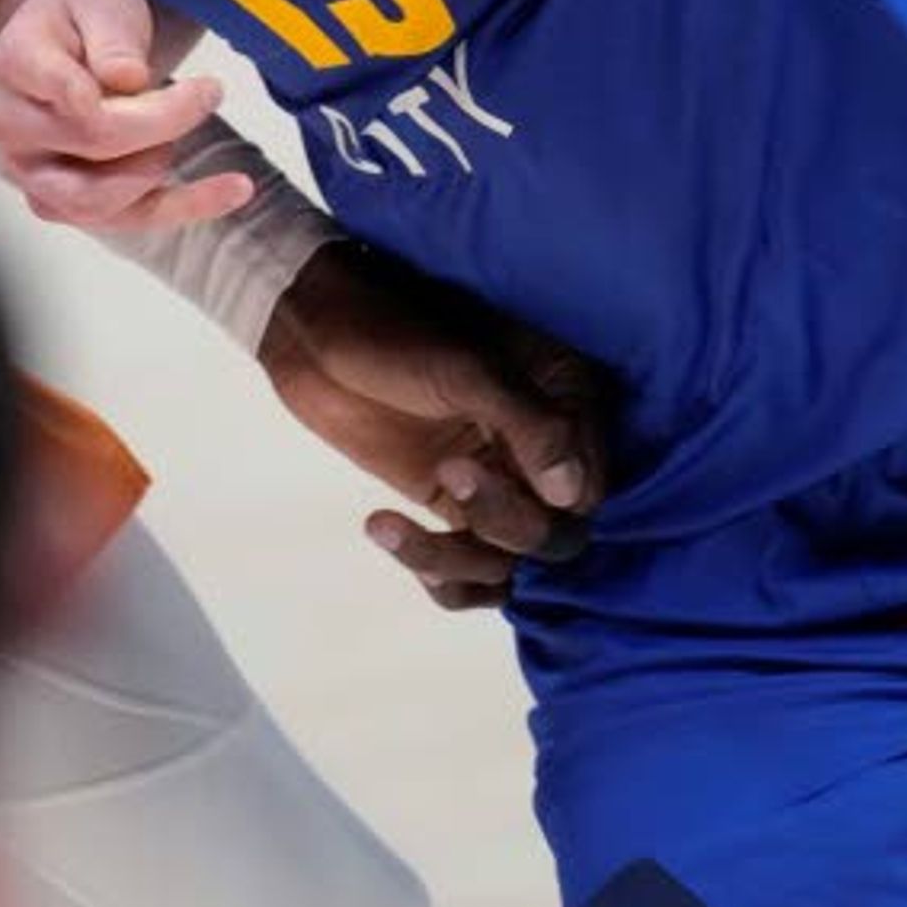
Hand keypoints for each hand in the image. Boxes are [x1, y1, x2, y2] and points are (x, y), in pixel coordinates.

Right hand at [0, 0, 249, 231]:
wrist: (63, 38)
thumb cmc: (82, 16)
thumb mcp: (102, 3)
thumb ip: (112, 39)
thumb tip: (127, 78)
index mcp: (15, 64)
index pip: (74, 96)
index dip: (143, 102)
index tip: (204, 85)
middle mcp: (11, 126)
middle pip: (94, 144)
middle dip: (165, 124)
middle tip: (207, 93)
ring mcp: (30, 171)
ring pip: (99, 200)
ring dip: (159, 167)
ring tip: (186, 121)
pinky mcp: (63, 201)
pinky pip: (124, 219)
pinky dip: (182, 207)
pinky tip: (235, 189)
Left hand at [257, 239, 612, 610]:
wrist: (317, 333)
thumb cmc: (395, 335)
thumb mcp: (469, 371)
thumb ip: (531, 427)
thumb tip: (574, 496)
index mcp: (565, 404)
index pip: (589, 489)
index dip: (551, 502)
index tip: (488, 467)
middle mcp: (541, 451)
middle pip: (554, 535)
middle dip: (504, 523)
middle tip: (450, 471)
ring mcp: (497, 482)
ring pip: (507, 564)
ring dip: (456, 558)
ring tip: (392, 520)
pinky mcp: (452, 506)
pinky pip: (467, 571)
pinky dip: (437, 572)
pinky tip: (388, 532)